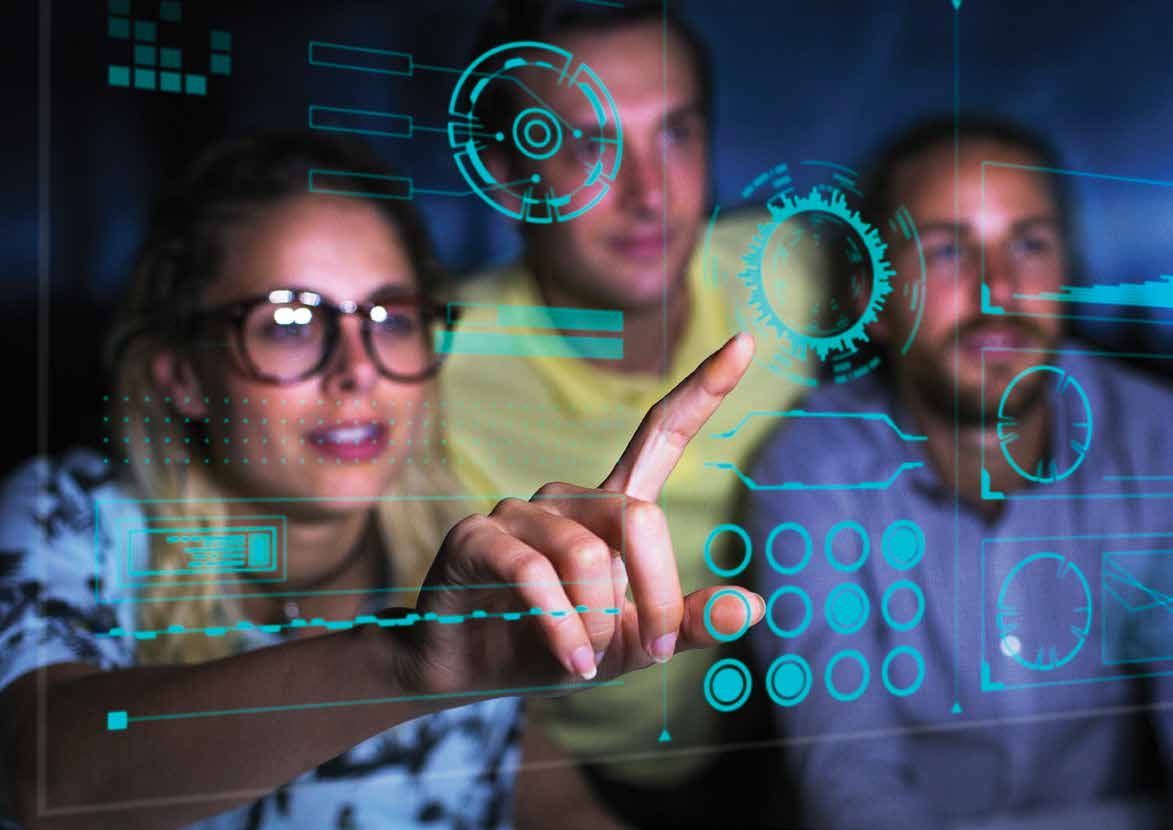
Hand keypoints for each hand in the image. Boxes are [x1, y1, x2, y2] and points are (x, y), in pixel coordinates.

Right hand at [395, 333, 765, 695]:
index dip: (703, 390)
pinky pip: (534, 575)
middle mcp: (568, 497)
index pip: (661, 435)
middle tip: (649, 652)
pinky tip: (569, 661)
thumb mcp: (633, 645)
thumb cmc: (558, 648)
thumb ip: (687, 622)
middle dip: (655, 596)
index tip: (745, 341)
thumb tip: (755, 604)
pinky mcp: (476, 535)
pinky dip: (561, 628)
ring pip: (587, 555)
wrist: (471, 674)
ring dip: (598, 625)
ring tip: (586, 660)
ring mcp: (519, 511)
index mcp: (612, 508)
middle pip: (639, 518)